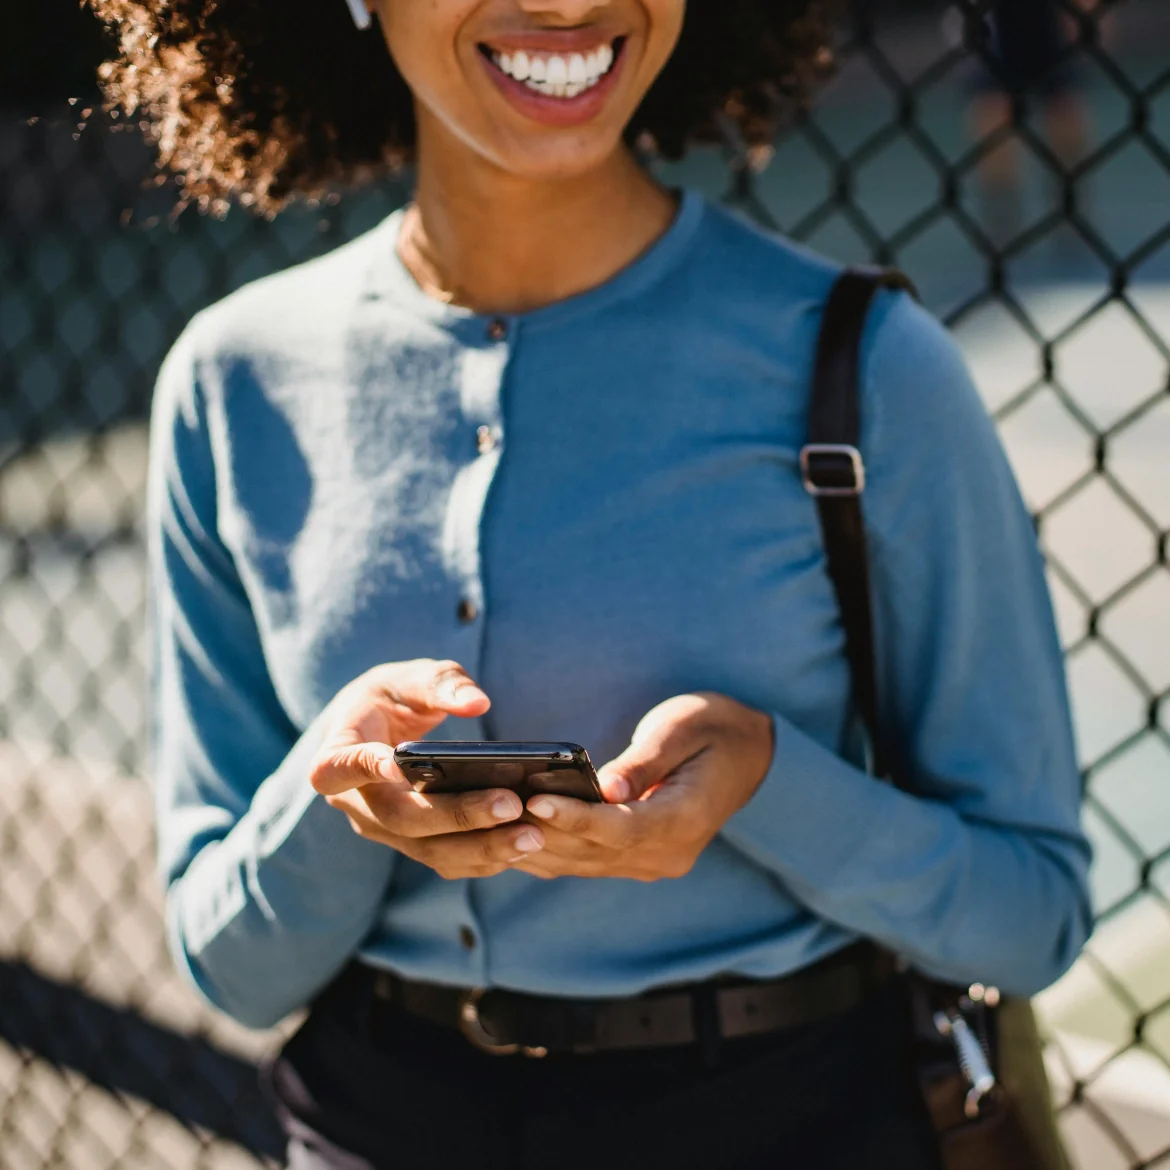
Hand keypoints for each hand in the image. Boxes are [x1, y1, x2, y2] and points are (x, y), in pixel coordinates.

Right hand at [309, 659, 546, 878]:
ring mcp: (384, 828)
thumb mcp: (410, 677)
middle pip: (402, 818)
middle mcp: (357, 801)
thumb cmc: (393, 697)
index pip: (337, 768)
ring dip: (481, 847)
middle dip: (458, 815)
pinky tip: (523, 845)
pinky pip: (445, 859)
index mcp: (340, 752)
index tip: (395, 764)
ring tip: (532, 835)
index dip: (362, 768)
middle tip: (511, 805)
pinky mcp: (412, 842)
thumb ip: (441, 682)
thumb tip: (477, 703)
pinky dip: (485, 858)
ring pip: (427, 849)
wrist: (377, 727)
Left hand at [510, 693, 773, 881]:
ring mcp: (651, 863)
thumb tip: (607, 789)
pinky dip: (546, 847)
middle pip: (594, 851)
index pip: (623, 828)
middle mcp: (666, 854)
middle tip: (492, 811)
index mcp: (685, 820)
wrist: (743, 753)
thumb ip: (644, 761)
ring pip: (582, 862)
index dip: (578, 817)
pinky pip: (583, 860)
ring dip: (535, 844)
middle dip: (541, 831)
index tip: (537, 801)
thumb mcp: (681, 729)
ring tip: (488, 821)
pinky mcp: (634, 859)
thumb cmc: (711, 728)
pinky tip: (505, 833)